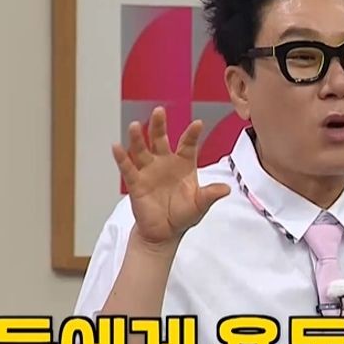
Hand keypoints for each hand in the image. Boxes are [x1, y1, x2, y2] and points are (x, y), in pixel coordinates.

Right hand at [111, 107, 230, 253]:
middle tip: (159, 111)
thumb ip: (211, 194)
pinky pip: (128, 168)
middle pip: (161, 139)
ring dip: (137, 138)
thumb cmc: (183, 215)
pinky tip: (117, 147)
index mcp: (184, 164)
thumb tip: (227, 189)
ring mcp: (149, 171)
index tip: (198, 124)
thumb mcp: (200, 204)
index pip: (188, 145)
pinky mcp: (136, 183)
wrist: (165, 232)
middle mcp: (165, 163)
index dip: (192, 134)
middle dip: (159, 125)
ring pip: (142, 150)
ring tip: (134, 125)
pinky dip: (122, 158)